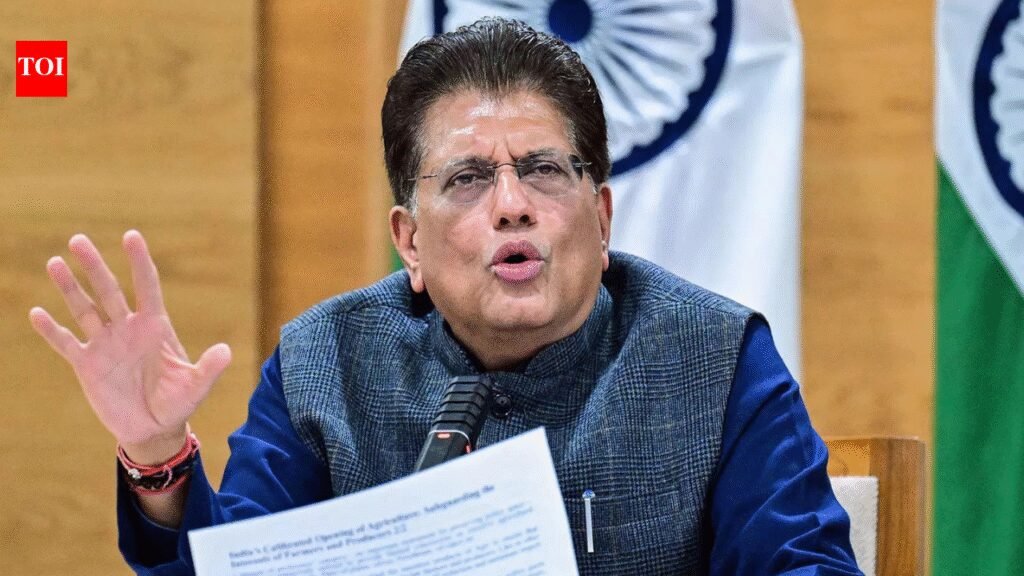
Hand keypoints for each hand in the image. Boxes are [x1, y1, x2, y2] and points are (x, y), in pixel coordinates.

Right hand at [29, 231, 230, 463]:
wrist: (153, 429)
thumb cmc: (178, 403)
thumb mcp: (196, 386)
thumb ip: (209, 369)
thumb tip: (225, 351)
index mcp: (155, 327)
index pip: (147, 286)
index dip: (139, 262)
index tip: (131, 236)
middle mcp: (127, 329)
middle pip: (108, 290)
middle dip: (94, 266)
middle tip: (78, 240)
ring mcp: (105, 344)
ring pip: (84, 309)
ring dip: (69, 288)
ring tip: (54, 263)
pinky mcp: (86, 364)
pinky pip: (66, 343)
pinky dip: (52, 330)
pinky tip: (36, 312)